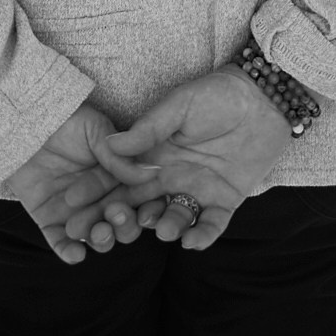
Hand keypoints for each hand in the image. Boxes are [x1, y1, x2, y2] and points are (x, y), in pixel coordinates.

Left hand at [0, 102, 165, 267]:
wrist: (23, 124)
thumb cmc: (63, 120)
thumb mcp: (95, 129)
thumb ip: (118, 155)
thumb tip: (148, 174)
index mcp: (119, 176)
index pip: (141, 198)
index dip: (148, 209)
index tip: (147, 212)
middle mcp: (103, 198)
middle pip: (123, 222)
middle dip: (124, 225)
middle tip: (115, 214)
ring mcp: (78, 212)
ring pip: (98, 236)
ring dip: (102, 239)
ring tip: (98, 231)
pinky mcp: (51, 222)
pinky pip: (63, 244)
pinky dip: (70, 253)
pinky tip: (76, 253)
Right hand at [93, 65, 293, 249]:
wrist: (264, 96)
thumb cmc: (218, 93)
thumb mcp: (178, 106)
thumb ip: (148, 129)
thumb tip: (109, 143)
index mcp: (155, 154)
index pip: (120, 179)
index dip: (97, 193)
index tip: (71, 207)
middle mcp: (171, 177)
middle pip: (139, 206)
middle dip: (118, 222)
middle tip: (101, 237)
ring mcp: (198, 190)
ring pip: (174, 217)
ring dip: (166, 226)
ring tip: (161, 229)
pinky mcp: (226, 200)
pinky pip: (211, 224)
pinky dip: (202, 235)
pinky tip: (192, 242)